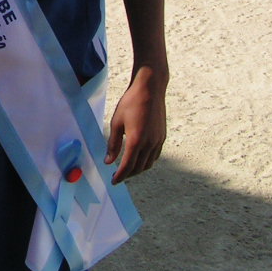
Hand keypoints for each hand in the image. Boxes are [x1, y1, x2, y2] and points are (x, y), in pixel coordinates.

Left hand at [104, 65, 166, 183]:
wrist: (150, 89)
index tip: (113, 181)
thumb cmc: (130, 103)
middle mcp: (149, 143)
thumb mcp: (116, 122)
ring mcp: (158, 140)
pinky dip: (146, 161)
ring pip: (148, 163)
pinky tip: (139, 158)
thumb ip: (113, 144)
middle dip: (128, 175)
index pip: (128, 166)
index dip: (120, 176)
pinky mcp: (162, 136)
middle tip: (118, 176)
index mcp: (136, 140)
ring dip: (138, 170)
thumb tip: (108, 162)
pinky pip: (155, 155)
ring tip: (127, 169)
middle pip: (138, 168)